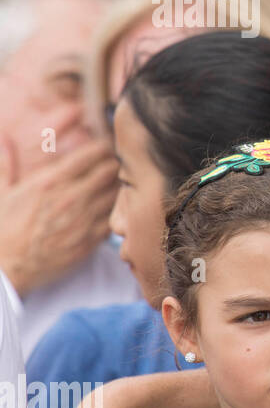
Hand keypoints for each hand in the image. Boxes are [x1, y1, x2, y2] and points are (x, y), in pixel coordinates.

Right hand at [0, 138, 118, 296]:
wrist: (6, 267)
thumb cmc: (3, 229)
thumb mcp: (0, 193)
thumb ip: (6, 164)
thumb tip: (3, 139)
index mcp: (49, 182)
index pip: (90, 154)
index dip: (102, 147)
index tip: (105, 146)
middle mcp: (70, 198)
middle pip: (110, 170)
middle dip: (115, 163)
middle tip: (116, 162)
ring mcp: (83, 220)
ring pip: (117, 193)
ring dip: (119, 185)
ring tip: (117, 183)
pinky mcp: (91, 240)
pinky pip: (116, 218)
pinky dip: (118, 211)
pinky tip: (113, 208)